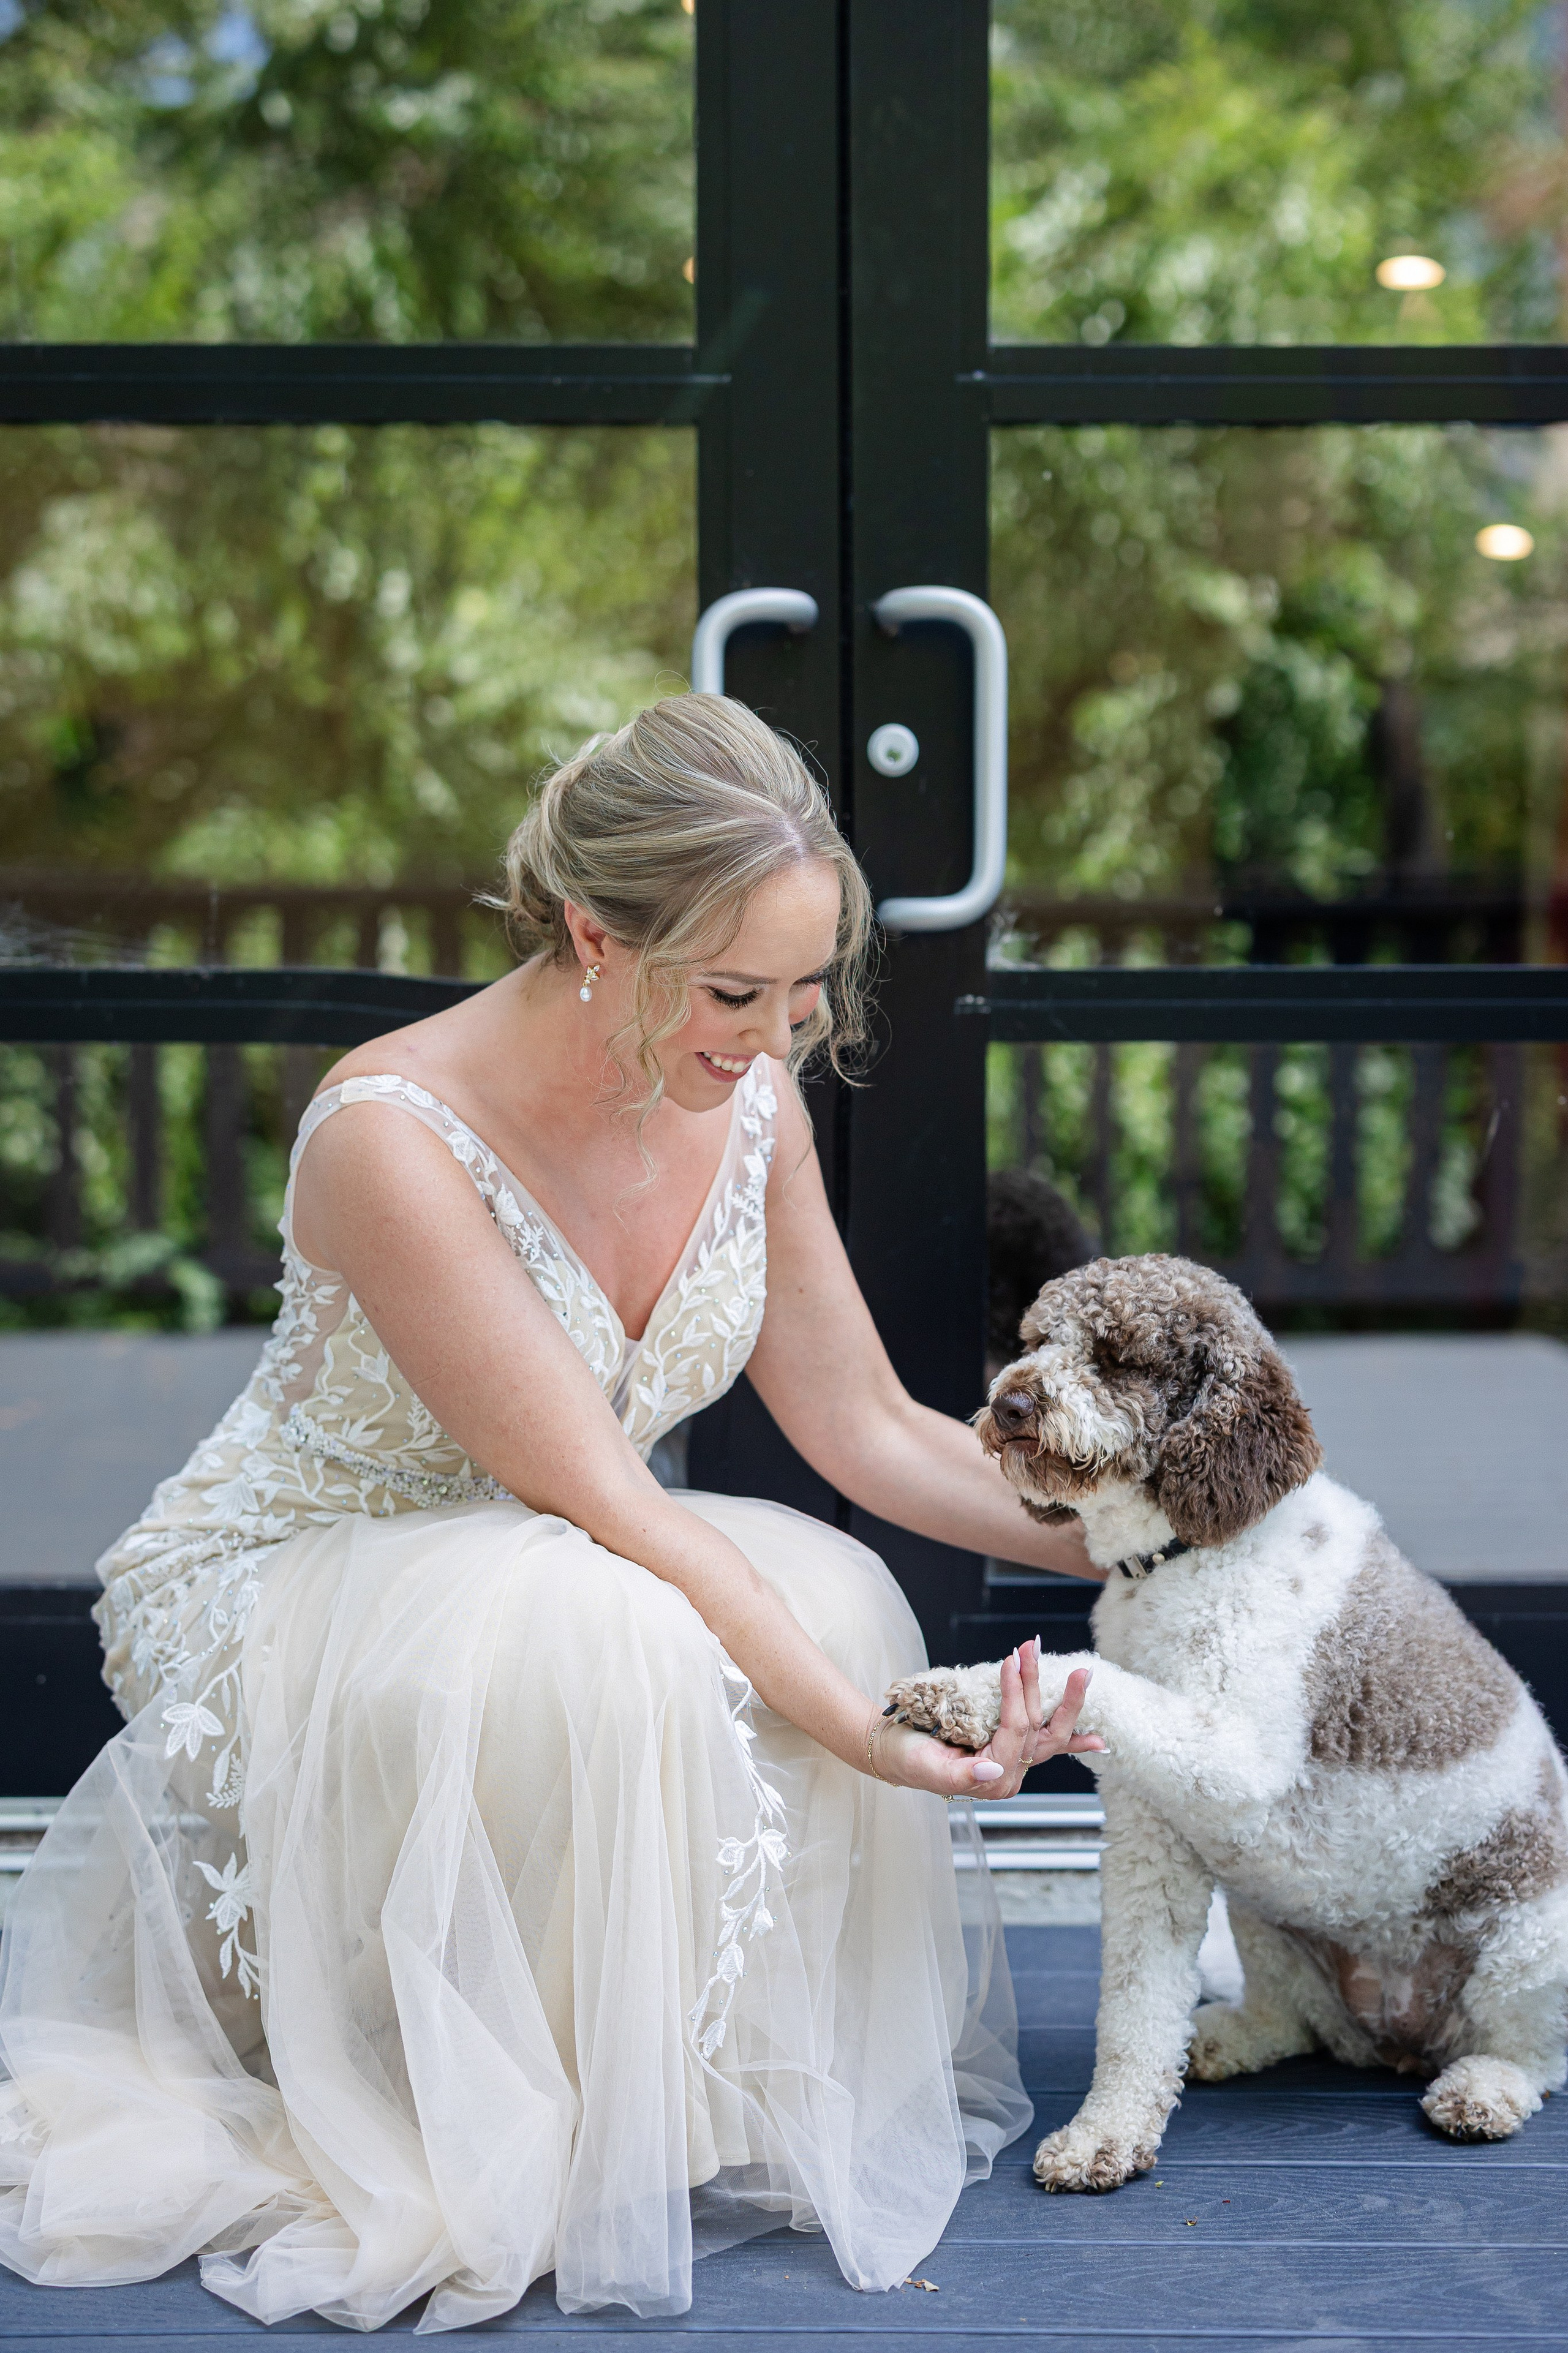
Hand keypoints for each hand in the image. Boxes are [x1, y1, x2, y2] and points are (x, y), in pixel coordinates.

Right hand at [868, 1642, 1103, 1798]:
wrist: (894, 1753)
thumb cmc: (906, 1756)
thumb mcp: (926, 1765)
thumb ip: (961, 1774)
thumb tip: (995, 1767)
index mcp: (992, 1780)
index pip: (1015, 1730)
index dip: (1016, 1693)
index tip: (1011, 1658)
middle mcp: (1010, 1776)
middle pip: (1037, 1728)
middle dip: (1039, 1686)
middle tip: (1035, 1648)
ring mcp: (1015, 1766)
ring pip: (1050, 1733)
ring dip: (1066, 1703)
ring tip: (1081, 1673)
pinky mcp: (1014, 1754)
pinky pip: (1050, 1747)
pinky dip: (1075, 1742)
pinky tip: (1098, 1739)